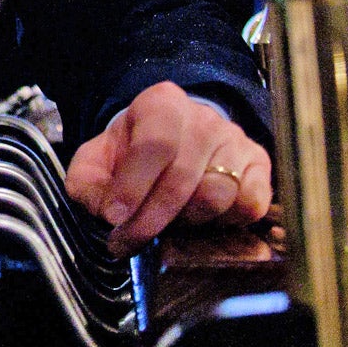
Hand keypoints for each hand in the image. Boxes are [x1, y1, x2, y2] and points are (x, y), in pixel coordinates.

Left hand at [64, 80, 271, 255]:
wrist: (172, 141)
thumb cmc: (131, 152)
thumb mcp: (96, 160)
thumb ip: (88, 183)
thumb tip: (105, 211)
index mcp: (160, 103)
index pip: (154, 144)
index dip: (133, 186)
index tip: (114, 217)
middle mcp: (203, 118)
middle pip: (182, 178)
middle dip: (151, 219)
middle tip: (128, 242)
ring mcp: (235, 140)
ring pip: (216, 196)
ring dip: (186, 222)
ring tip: (168, 223)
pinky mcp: (259, 165)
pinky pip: (249, 206)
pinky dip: (225, 223)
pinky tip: (202, 220)